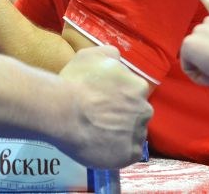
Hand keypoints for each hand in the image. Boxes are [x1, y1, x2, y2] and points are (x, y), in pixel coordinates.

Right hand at [60, 46, 151, 168]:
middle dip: (121, 116)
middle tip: (98, 118)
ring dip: (119, 134)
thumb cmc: (75, 82)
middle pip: (136, 114)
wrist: (64, 111)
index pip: (133, 94)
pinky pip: (127, 154)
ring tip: (96, 133)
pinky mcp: (130, 154)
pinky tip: (99, 145)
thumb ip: (109, 54)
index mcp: (138, 86)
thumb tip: (117, 58)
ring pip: (132, 134)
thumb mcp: (90, 55)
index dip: (117, 98)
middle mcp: (144, 109)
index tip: (102, 101)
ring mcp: (138, 133)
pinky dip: (116, 152)